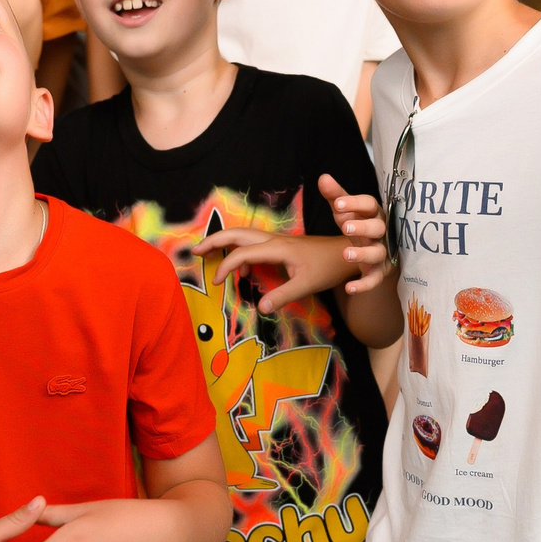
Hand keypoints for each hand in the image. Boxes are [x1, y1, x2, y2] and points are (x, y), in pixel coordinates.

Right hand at [191, 227, 350, 313]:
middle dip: (214, 240)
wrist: (346, 253)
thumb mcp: (306, 284)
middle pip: (237, 233)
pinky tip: (242, 269)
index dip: (226, 266)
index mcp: (277, 248)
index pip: (242, 252)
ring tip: (207, 254)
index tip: (218, 283)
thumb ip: (282, 296)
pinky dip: (239, 251)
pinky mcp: (280, 245)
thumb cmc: (328, 267)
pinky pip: (253, 243)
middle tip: (194, 251)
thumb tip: (260, 308)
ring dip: (224, 242)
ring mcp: (276, 241)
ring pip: (243, 235)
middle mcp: (273, 240)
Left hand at [322, 174, 394, 296]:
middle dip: (363, 227)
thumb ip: (335, 196)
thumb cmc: (358, 224)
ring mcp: (382, 252)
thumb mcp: (346, 211)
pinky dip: (364, 284)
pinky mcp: (379, 271)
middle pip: (378, 227)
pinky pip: (375, 279)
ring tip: (345, 254)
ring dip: (363, 254)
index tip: (337, 204)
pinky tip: (350, 288)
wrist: (374, 250)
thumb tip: (323, 177)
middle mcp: (382, 232)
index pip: (370, 204)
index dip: (356, 203)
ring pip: (377, 253)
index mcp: (373, 214)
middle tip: (345, 227)